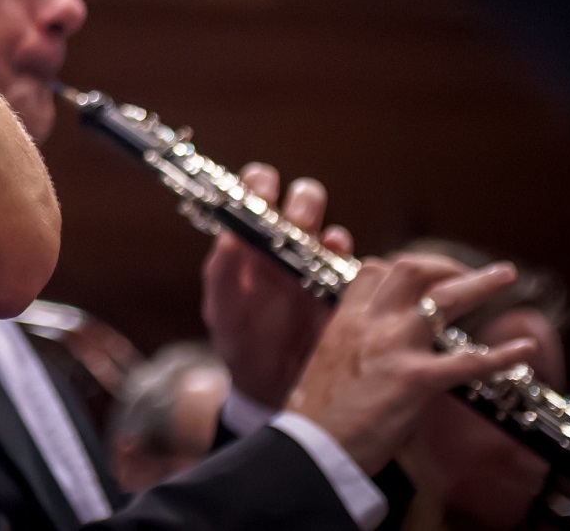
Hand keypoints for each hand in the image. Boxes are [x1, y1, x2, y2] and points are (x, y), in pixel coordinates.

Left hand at [203, 165, 353, 407]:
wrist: (271, 387)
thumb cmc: (241, 342)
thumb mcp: (222, 311)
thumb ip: (221, 273)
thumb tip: (228, 237)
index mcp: (251, 245)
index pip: (257, 194)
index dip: (260, 183)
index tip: (263, 187)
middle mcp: (285, 248)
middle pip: (302, 201)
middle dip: (300, 202)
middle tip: (292, 220)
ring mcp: (315, 268)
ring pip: (326, 227)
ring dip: (321, 226)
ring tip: (310, 237)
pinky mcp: (339, 291)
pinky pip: (348, 265)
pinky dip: (342, 255)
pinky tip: (333, 257)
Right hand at [287, 253, 540, 473]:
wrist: (313, 446)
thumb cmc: (319, 413)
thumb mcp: (328, 360)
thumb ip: (355, 343)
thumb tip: (376, 347)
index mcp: (346, 319)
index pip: (376, 271)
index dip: (403, 269)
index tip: (424, 279)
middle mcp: (370, 324)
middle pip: (411, 271)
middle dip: (446, 264)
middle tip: (472, 271)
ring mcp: (394, 348)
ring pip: (444, 300)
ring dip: (481, 284)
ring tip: (508, 276)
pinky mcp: (416, 380)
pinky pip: (468, 361)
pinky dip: (502, 354)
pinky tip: (524, 349)